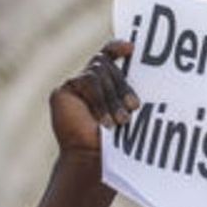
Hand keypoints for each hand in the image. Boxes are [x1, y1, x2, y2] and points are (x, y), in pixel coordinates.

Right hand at [50, 40, 139, 154]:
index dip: (116, 48)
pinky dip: (99, 100)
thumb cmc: (114, 142)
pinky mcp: (63, 92)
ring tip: (120, 121)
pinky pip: (87, 81)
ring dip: (112, 98)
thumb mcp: (126, 110)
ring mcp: (74, 86)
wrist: (93, 158)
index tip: (131, 49)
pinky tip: (103, 120)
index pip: (107, 56)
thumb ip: (128, 90)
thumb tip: (143, 68)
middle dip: (122, 85)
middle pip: (105, 64)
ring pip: (98, 72)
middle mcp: (87, 83)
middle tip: (134, 107)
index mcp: (103, 85)